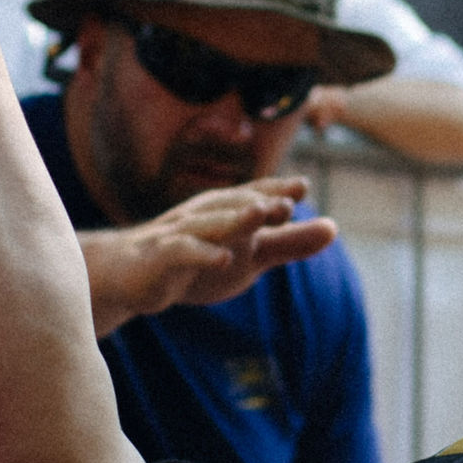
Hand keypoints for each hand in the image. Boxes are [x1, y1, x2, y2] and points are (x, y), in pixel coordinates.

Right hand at [78, 177, 340, 333]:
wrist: (129, 275)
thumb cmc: (195, 259)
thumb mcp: (250, 254)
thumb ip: (289, 243)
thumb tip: (334, 228)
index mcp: (227, 210)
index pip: (255, 195)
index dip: (277, 190)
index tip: (302, 187)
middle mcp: (204, 215)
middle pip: (234, 204)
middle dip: (261, 200)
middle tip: (289, 200)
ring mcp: (180, 234)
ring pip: (209, 224)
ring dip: (234, 218)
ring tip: (260, 214)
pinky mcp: (160, 258)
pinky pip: (181, 252)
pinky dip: (202, 254)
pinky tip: (223, 259)